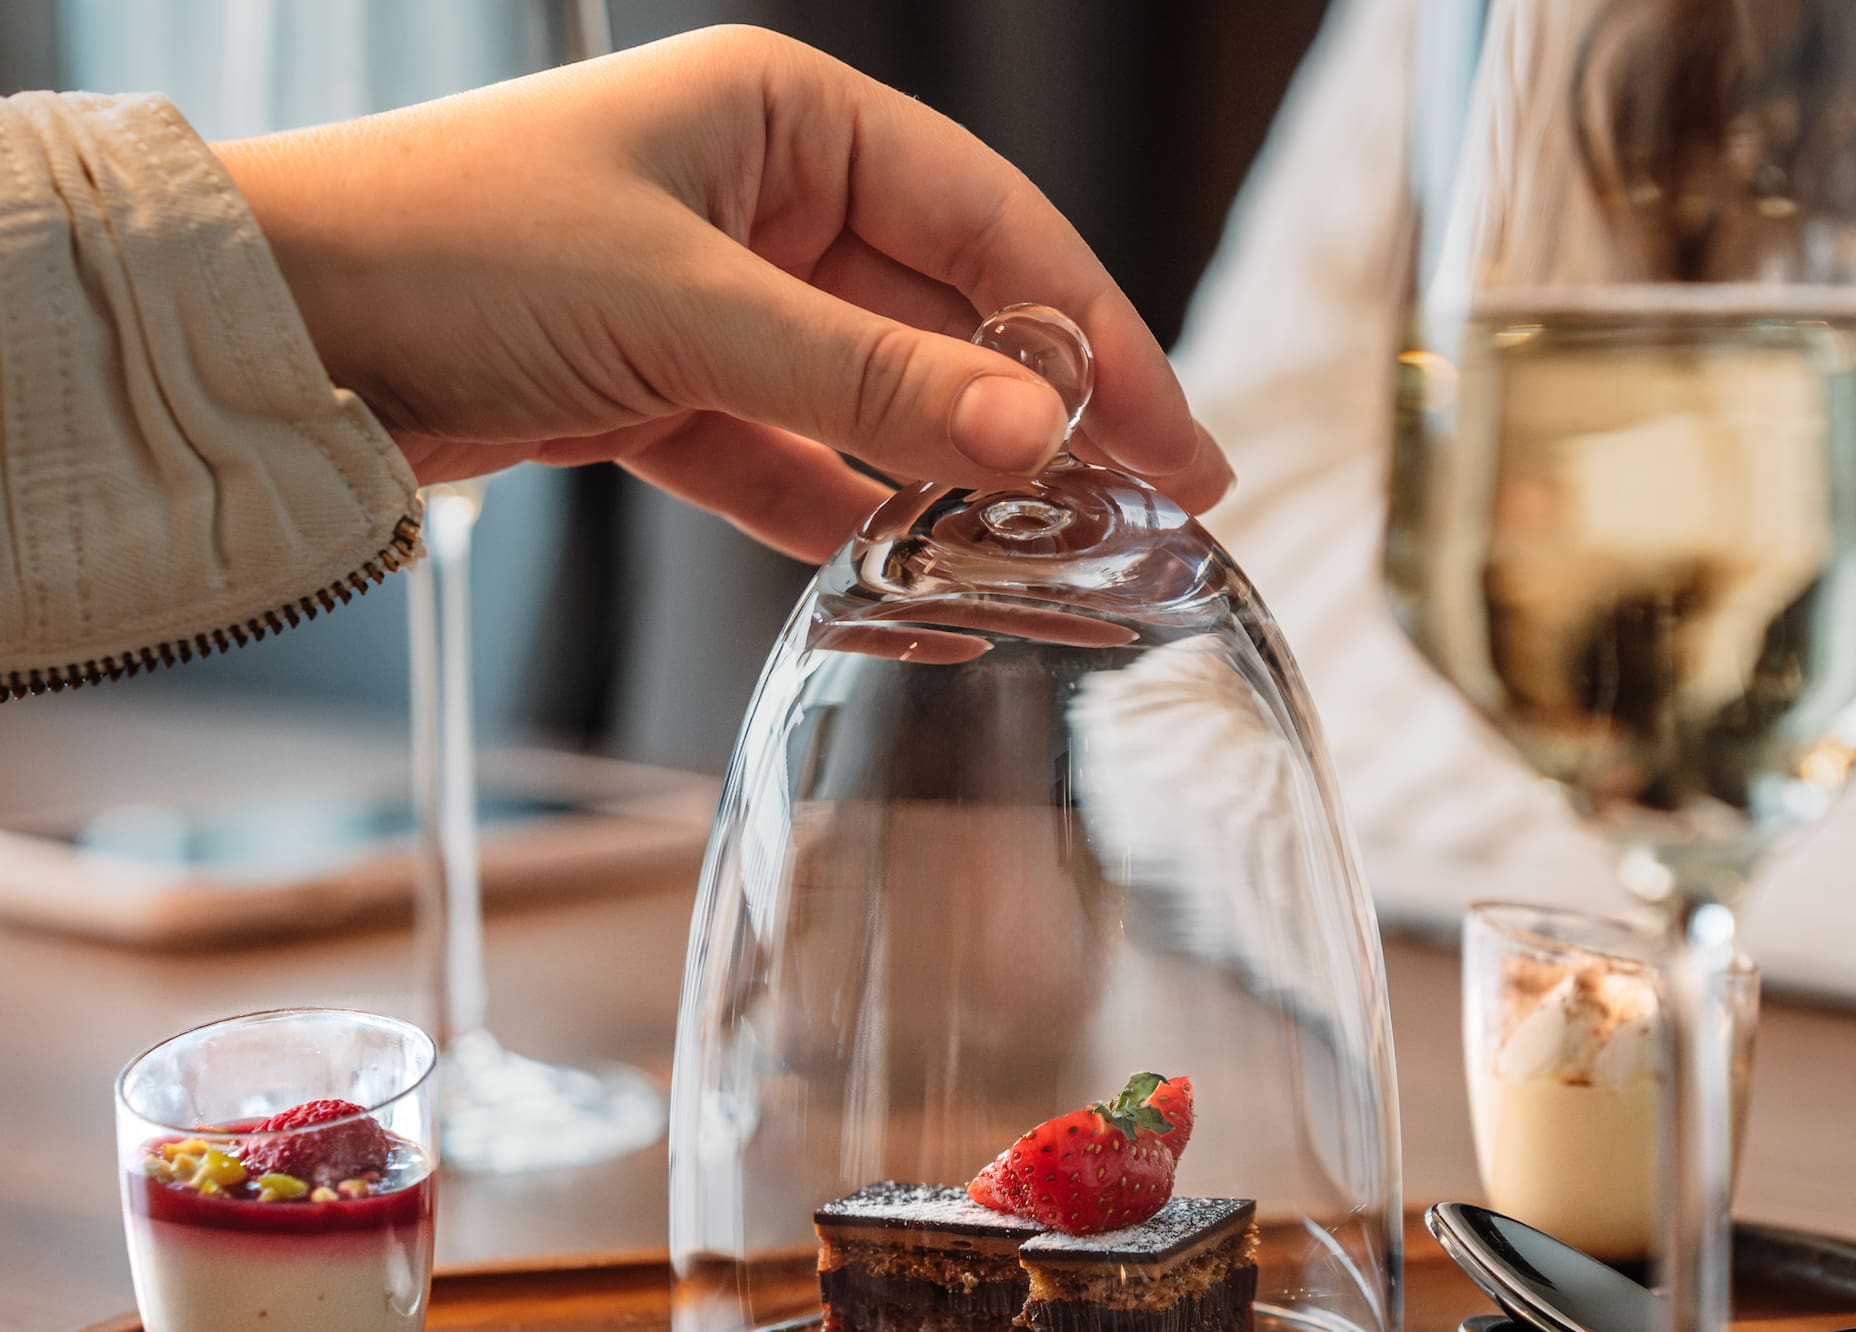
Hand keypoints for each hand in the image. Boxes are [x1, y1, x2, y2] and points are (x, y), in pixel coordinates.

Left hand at [215, 26, 1231, 560]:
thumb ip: (871, 381)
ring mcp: (715, 298)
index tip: (1173, 434)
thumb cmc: (454, 252)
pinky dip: (841, 516)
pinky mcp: (662, 390)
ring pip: (874, 395)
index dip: (1094, 331)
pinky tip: (910, 578)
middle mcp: (762, 196)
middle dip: (1042, 412)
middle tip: (1154, 505)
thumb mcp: (690, 310)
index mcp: (788, 118)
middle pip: (946, 313)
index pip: (989, 224)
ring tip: (1053, 554)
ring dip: (952, 475)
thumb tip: (1043, 433)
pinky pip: (787, 458)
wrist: (270, 331)